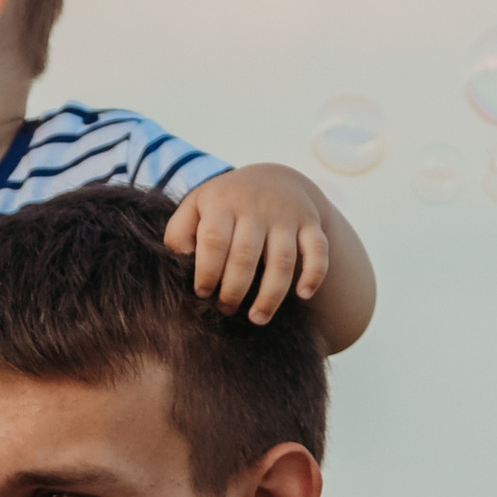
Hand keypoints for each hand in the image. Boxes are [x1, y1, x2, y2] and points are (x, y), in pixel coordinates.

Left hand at [164, 167, 331, 326]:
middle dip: (234, 290)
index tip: (203, 294)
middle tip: (226, 310)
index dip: (208, 272)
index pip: (214, 240)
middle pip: (246, 256)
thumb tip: (178, 263)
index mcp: (223, 204)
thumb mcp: (196, 206)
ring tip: (258, 318)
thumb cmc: (225, 204)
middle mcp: (256, 209)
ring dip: (271, 295)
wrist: (273, 179)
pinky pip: (318, 251)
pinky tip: (304, 295)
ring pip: (282, 260)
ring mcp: (286, 217)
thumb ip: (179, 232)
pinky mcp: (311, 225)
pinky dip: (314, 274)